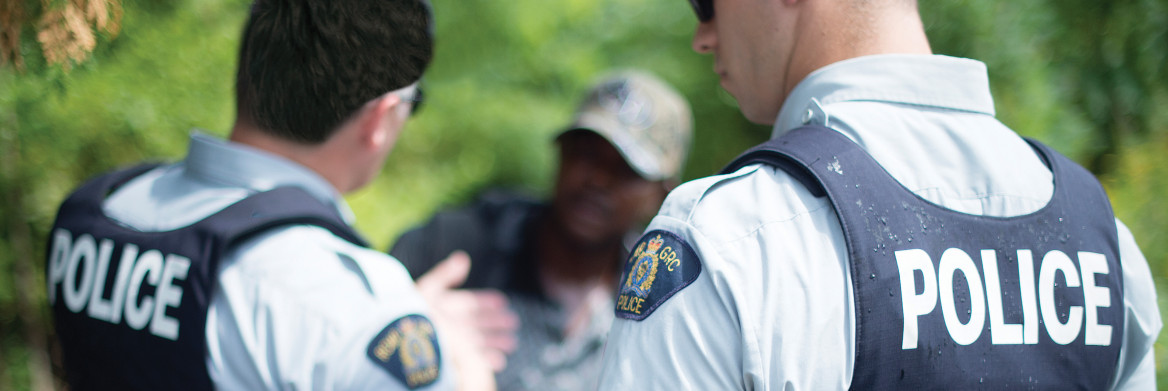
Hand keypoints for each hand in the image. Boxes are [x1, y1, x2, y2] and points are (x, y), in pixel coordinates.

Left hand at [415, 251, 519, 389]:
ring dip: (495, 341)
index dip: (485, 301)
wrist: (403, 343)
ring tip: (511, 343)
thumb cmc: (414, 315)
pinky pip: (471, 360)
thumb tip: (463, 258)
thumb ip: (445, 274)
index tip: (502, 301)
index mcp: (442, 308)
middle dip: (494, 322)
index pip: (468, 303)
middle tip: (513, 322)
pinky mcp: (450, 361)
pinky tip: (498, 360)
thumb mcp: (428, 290)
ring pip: (476, 341)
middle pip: (475, 323)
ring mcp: (449, 343)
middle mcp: (446, 325)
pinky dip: (487, 359)